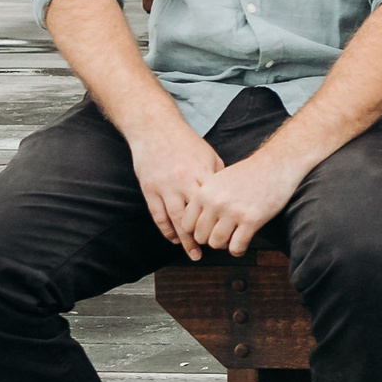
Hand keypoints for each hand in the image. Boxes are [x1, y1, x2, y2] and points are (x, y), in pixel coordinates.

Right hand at [127, 125, 223, 258]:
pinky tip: (174, 239)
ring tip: (193, 253)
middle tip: (212, 250)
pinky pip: (158, 215)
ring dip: (185, 240)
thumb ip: (218, 175)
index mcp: (202, 172)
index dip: (222, 220)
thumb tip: (231, 195)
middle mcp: (184, 181)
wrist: (155, 128)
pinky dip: (166, 230)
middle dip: (204, 235)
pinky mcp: (149, 189)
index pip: (215, 203)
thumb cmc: (185, 142)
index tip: (229, 233)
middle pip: (196, 215)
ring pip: (176, 220)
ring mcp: (165, 186)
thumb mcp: (208, 155)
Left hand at [187, 150, 309, 257]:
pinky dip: (238, 250)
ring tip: (232, 238)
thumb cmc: (249, 174)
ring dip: (224, 245)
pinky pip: (236, 247)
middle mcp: (216, 202)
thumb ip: (205, 199)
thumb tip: (194, 223)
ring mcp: (233, 211)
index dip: (196, 231)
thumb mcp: (219, 180)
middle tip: (222, 234)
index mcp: (205, 192)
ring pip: (216, 244)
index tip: (207, 230)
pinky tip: (243, 243)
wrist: (276, 165)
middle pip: (200, 236)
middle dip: (210, 239)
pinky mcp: (252, 220)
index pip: (186, 224)